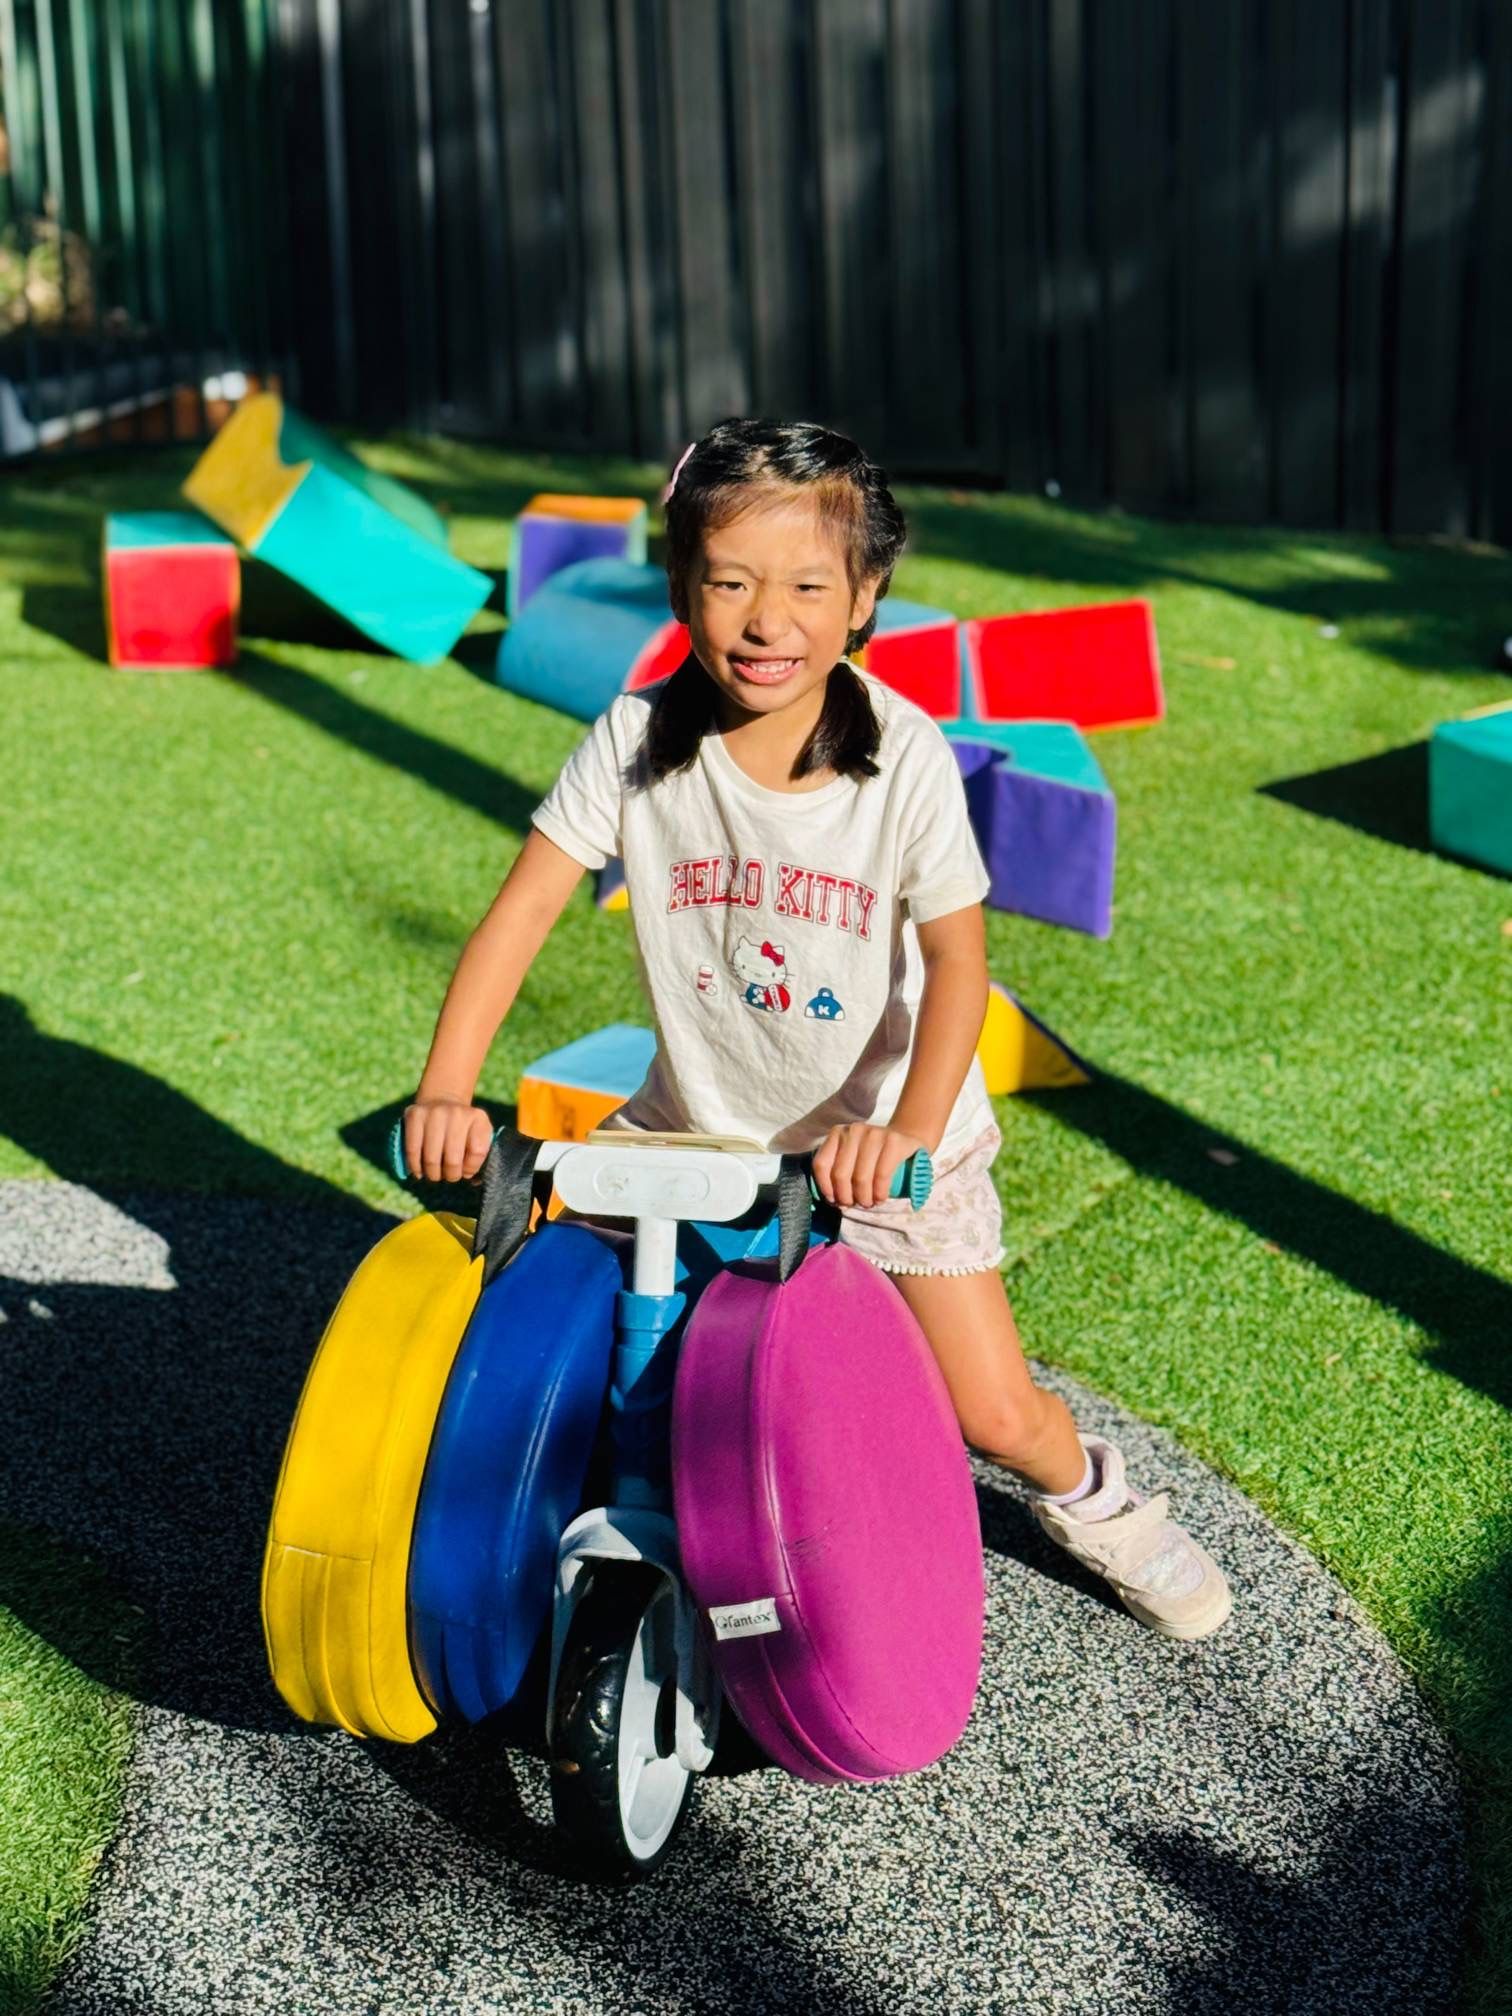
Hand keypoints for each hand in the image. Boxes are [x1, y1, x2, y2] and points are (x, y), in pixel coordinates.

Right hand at [402, 1097, 494, 1182]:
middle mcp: (457, 1112)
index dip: (470, 1168)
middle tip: (449, 1176)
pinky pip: (412, 1150)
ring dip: (433, 1174)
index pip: (477, 1152)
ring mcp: (434, 1112)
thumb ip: (479, 1158)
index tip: (466, 1170)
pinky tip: (419, 1171)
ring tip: (435, 1174)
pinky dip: (415, 1166)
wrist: (441, 1101)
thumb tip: (473, 1181)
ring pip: (431, 1158)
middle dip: (451, 1175)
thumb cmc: (462, 1129)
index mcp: (478, 1118)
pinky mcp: (414, 1115)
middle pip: (453, 1160)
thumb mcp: (479, 1136)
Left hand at [811, 1123, 928, 1209]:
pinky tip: (880, 1198)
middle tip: (854, 1205)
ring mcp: (874, 1133)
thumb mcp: (852, 1155)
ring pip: (860, 1177)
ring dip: (864, 1198)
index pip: (821, 1164)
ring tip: (868, 1203)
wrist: (905, 1139)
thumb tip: (832, 1199)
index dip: (825, 1187)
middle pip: (840, 1174)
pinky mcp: (893, 1141)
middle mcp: (853, 1131)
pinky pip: (881, 1175)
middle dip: (846, 1197)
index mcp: (837, 1134)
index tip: (834, 1200)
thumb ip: (838, 1168)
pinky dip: (879, 1192)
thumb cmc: (874, 1155)